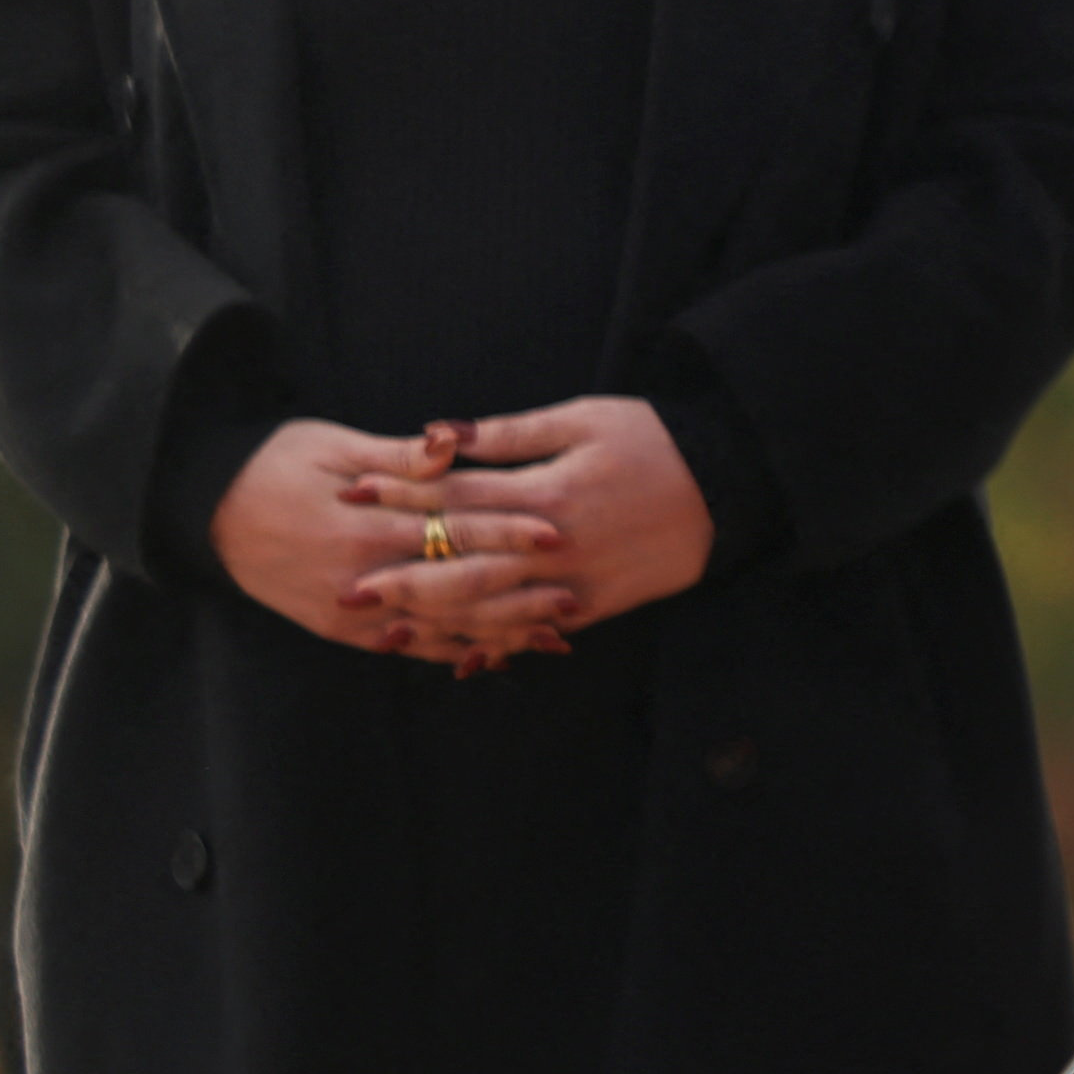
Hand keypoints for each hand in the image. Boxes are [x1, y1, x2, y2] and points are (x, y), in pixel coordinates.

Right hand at [214, 419, 559, 667]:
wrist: (205, 510)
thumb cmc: (274, 463)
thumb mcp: (333, 446)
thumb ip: (399, 455)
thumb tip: (451, 442)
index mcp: (365, 526)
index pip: (453, 531)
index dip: (507, 533)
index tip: (557, 534)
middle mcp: (360, 578)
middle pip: (453, 591)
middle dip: (515, 597)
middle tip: (572, 601)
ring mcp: (345, 610)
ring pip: (433, 630)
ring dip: (492, 635)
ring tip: (546, 639)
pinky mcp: (334, 628)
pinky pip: (399, 647)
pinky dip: (445, 652)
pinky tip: (486, 658)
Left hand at [345, 396, 715, 659]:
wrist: (727, 485)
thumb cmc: (654, 439)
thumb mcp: (585, 418)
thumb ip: (512, 431)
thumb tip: (443, 433)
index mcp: (547, 490)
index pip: (456, 495)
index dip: (401, 493)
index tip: (352, 491)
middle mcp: (553, 545)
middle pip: (461, 566)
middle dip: (400, 577)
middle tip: (346, 589)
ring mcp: (574, 582)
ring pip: (492, 610)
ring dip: (436, 622)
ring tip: (386, 629)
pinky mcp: (596, 606)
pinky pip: (535, 632)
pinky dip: (497, 645)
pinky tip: (460, 655)